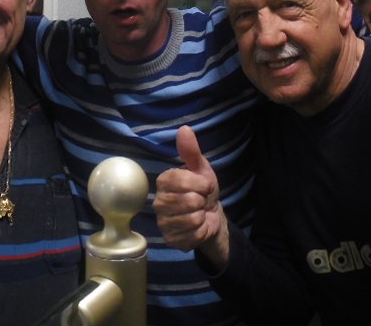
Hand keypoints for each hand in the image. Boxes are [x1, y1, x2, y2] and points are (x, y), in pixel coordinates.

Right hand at [153, 125, 229, 271]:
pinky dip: (201, 231)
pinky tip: (198, 227)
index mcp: (164, 181)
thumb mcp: (202, 169)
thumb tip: (184, 129)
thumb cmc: (204, 190)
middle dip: (202, 200)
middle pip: (187, 200)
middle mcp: (158, 202)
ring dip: (202, 216)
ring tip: (199, 213)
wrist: (212, 216)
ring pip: (190, 219)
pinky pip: (192, 235)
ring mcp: (163, 222)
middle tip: (201, 200)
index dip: (200, 184)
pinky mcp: (170, 240)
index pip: (181, 180)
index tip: (205, 185)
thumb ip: (191, 151)